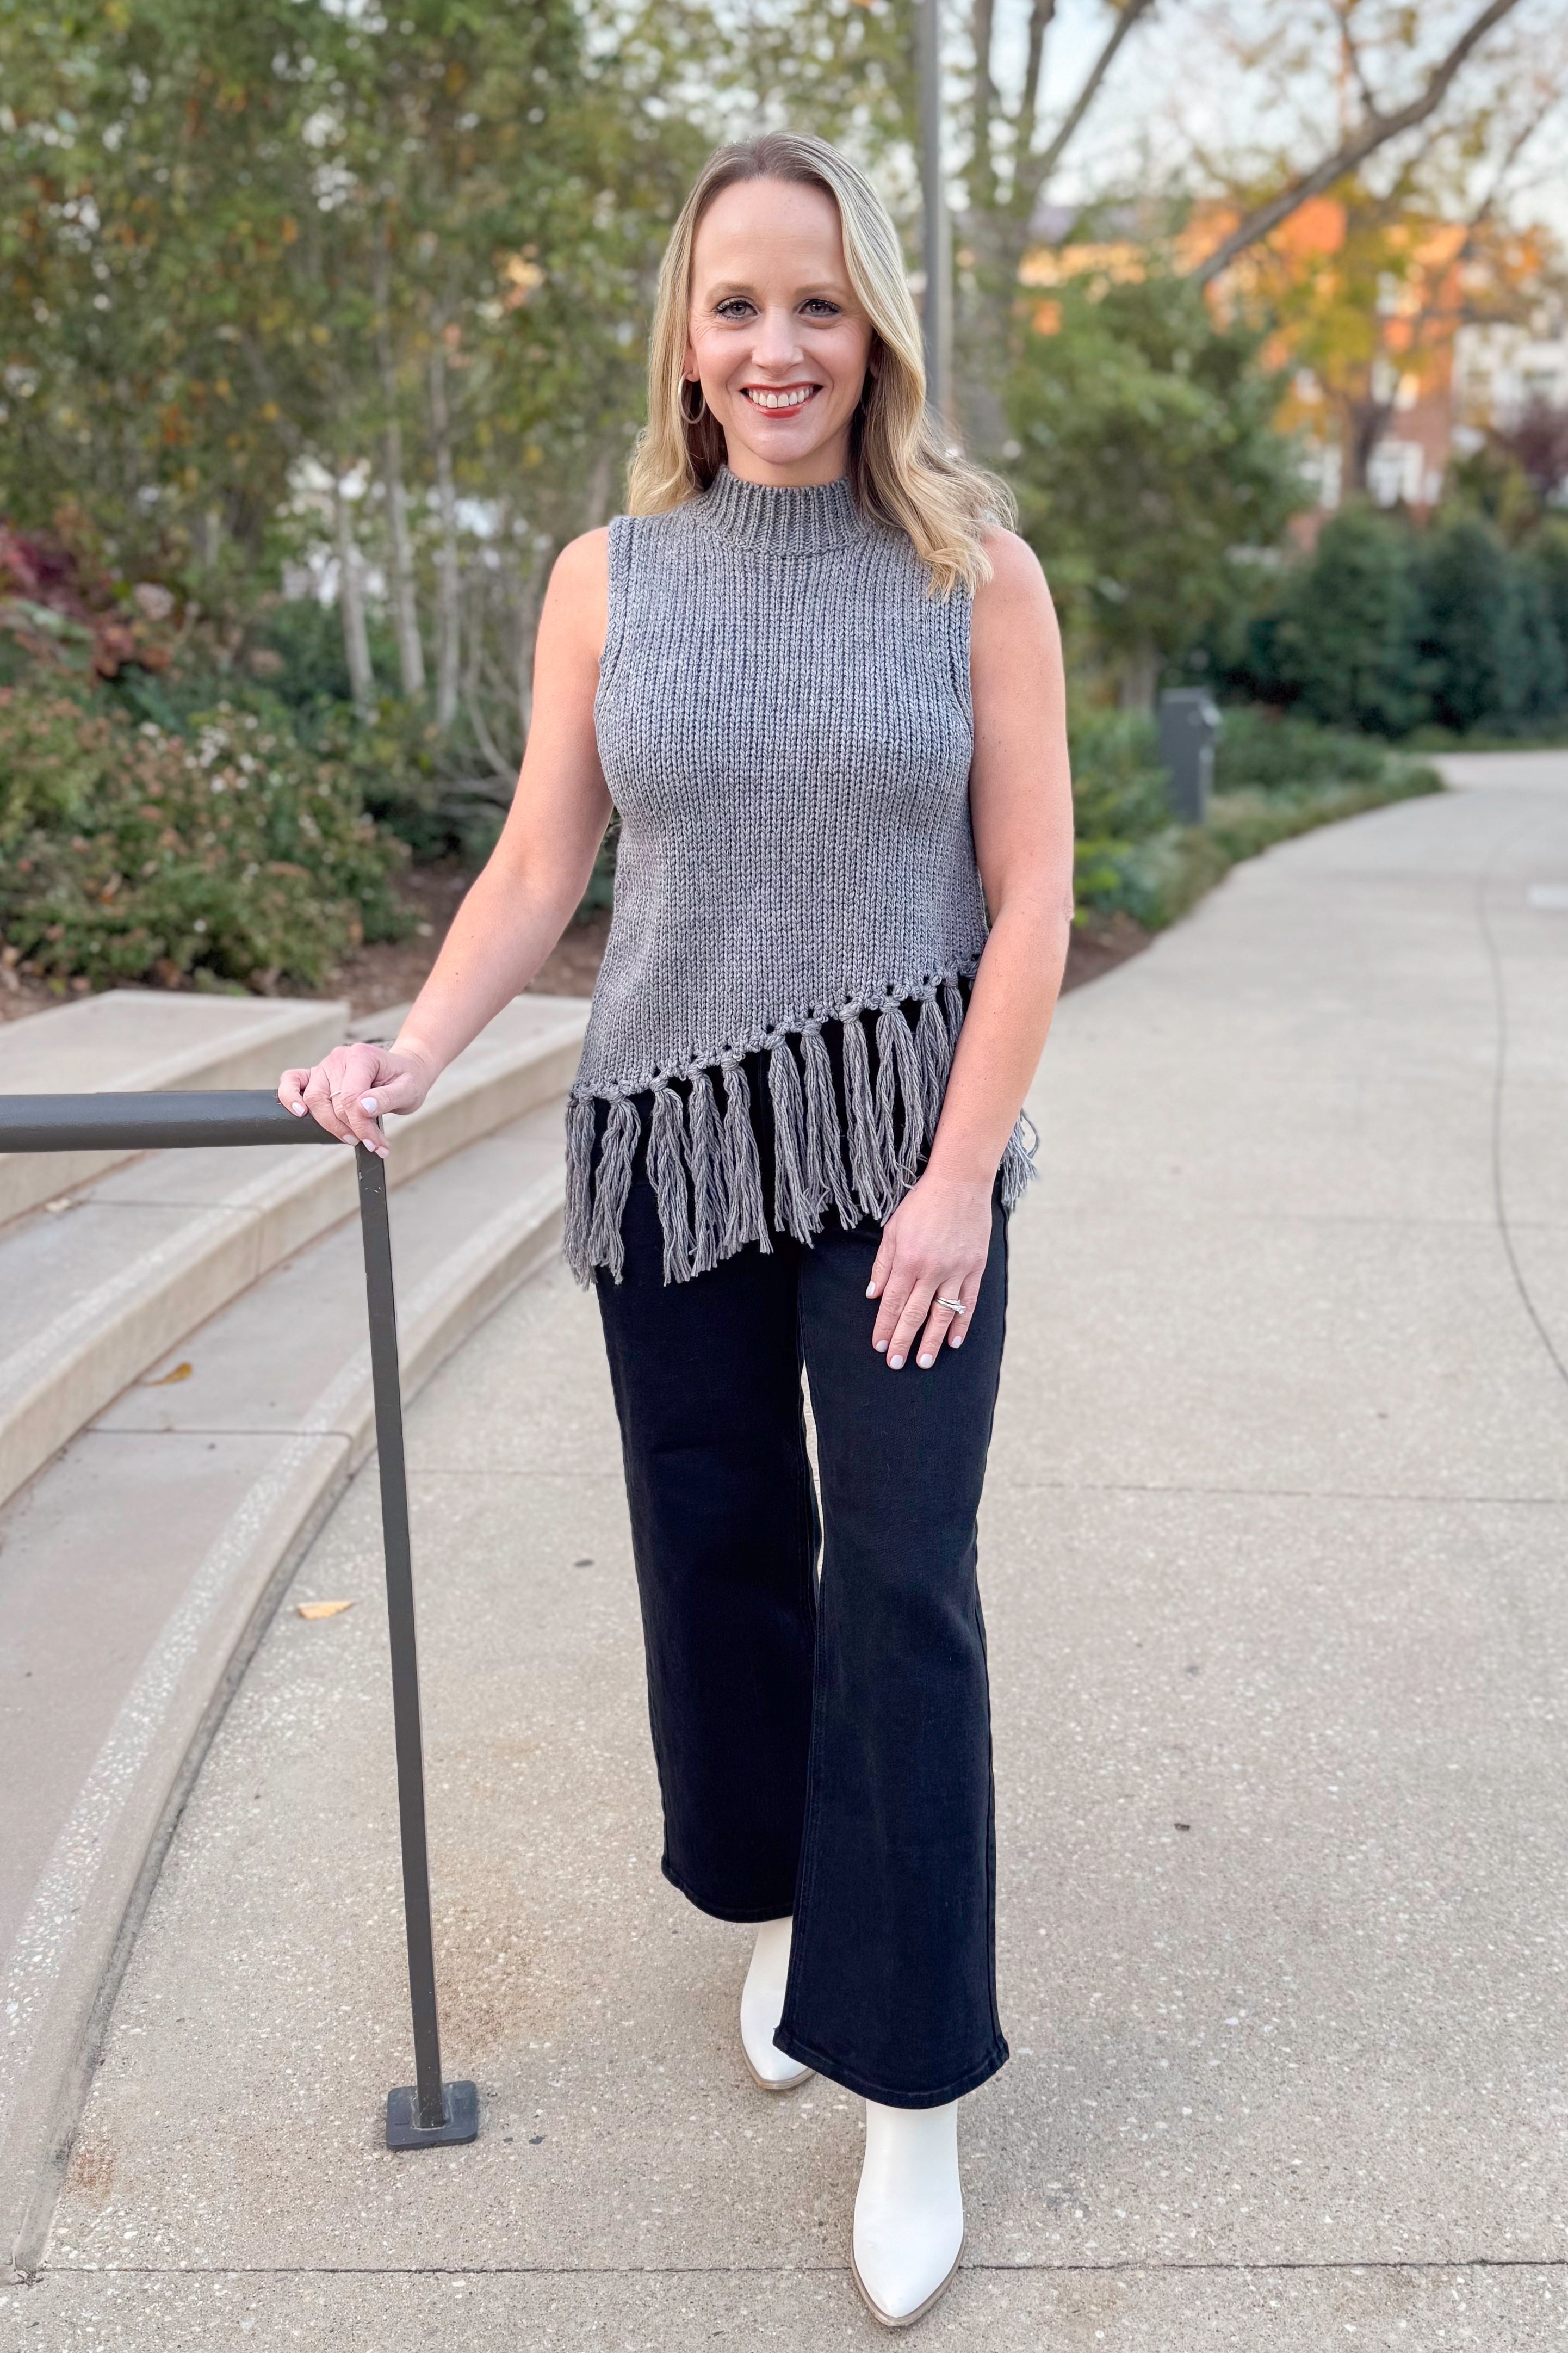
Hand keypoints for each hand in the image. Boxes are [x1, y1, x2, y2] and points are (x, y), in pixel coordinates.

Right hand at [276, 1042, 435, 1157]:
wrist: (406, 1071)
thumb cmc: (407, 1080)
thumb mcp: (408, 1091)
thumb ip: (387, 1099)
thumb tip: (362, 1108)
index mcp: (361, 1057)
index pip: (351, 1097)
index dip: (360, 1125)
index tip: (374, 1143)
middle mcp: (339, 1058)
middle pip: (330, 1102)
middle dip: (349, 1129)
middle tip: (371, 1143)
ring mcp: (324, 1066)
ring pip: (312, 1099)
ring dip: (329, 1124)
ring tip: (352, 1138)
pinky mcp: (316, 1075)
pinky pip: (292, 1081)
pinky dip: (290, 1096)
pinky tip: (299, 1113)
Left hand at [867, 1169, 992, 1370]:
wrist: (960, 1183)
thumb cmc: (922, 1204)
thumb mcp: (893, 1229)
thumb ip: (883, 1264)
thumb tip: (873, 1295)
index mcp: (908, 1259)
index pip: (893, 1302)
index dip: (884, 1326)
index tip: (878, 1346)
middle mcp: (932, 1268)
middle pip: (915, 1313)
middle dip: (903, 1341)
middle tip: (895, 1364)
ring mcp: (956, 1269)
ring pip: (942, 1313)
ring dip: (932, 1340)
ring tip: (924, 1362)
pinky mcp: (976, 1267)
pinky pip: (968, 1302)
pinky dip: (961, 1323)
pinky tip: (954, 1342)